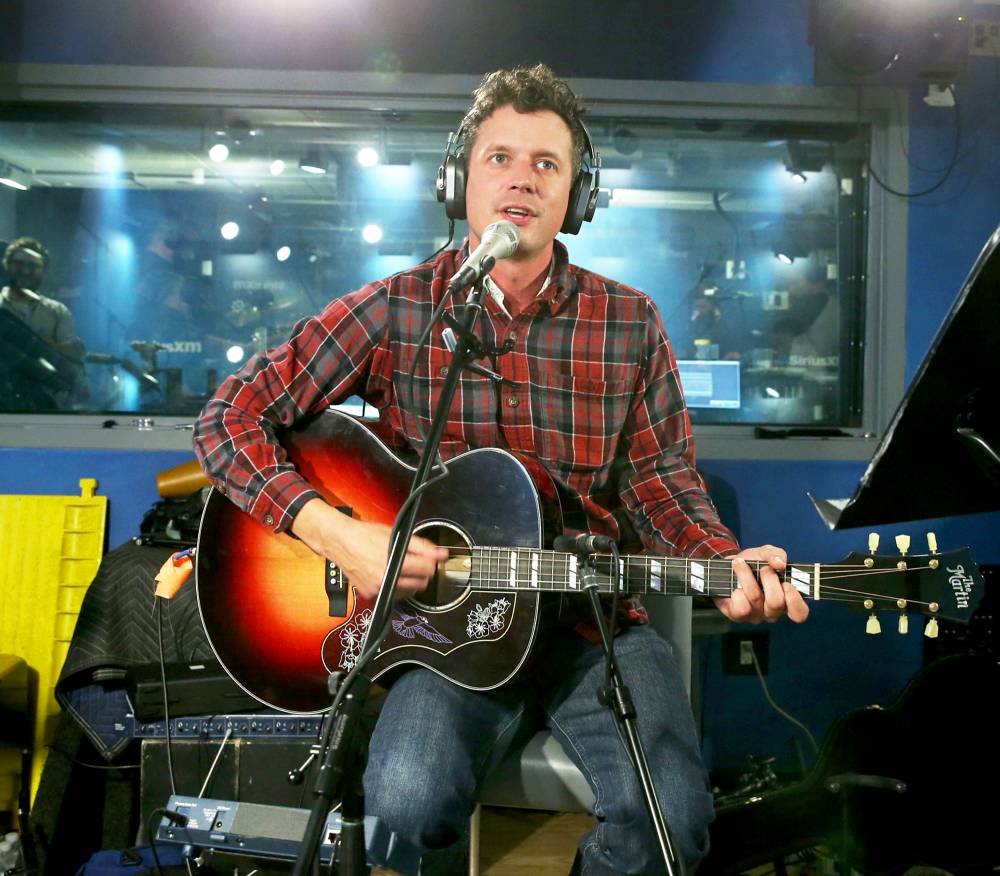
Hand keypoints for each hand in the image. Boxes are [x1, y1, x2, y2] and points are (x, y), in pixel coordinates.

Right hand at [291, 498, 448, 600]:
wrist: (340, 542)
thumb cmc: (365, 536)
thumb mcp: (396, 535)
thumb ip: (422, 546)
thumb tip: (441, 554)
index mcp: (394, 563)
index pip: (427, 570)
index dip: (431, 562)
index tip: (429, 558)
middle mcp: (385, 579)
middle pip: (421, 584)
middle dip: (422, 573)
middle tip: (416, 562)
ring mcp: (377, 590)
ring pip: (409, 592)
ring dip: (411, 581)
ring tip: (403, 568)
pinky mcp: (371, 596)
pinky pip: (394, 596)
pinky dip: (398, 587)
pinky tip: (392, 575)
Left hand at [712, 544, 808, 623]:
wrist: (730, 566)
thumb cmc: (753, 563)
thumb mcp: (767, 554)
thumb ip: (777, 555)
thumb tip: (780, 564)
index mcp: (786, 601)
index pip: (800, 614)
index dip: (794, 600)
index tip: (787, 583)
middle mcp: (772, 612)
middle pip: (776, 603)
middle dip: (769, 578)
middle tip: (763, 568)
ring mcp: (755, 616)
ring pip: (756, 599)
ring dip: (747, 577)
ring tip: (741, 565)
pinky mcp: (738, 616)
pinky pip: (741, 606)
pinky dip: (736, 591)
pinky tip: (734, 584)